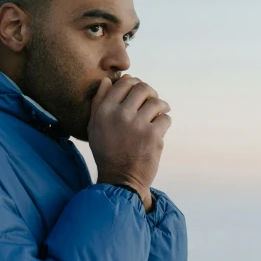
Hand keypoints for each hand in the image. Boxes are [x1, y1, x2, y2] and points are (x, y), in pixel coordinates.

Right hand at [88, 75, 171, 195]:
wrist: (121, 180)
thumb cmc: (107, 153)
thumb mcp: (94, 127)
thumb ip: (98, 103)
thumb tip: (107, 80)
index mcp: (104, 111)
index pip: (123, 83)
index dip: (134, 83)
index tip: (138, 91)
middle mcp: (120, 115)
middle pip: (142, 88)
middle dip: (150, 92)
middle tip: (152, 99)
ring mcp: (138, 125)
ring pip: (156, 102)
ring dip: (161, 106)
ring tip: (160, 111)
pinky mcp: (153, 136)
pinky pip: (165, 118)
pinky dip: (165, 122)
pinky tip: (160, 128)